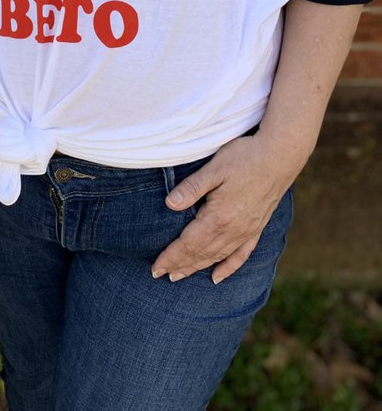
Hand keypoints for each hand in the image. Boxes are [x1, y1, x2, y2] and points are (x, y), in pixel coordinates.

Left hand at [150, 134, 295, 284]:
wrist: (279, 158)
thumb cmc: (244, 159)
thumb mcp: (214, 169)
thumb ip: (191, 188)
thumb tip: (169, 204)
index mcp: (218, 218)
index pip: (188, 244)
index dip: (171, 257)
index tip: (156, 268)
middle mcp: (233, 231)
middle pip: (201, 254)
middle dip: (179, 265)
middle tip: (160, 274)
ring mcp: (246, 232)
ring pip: (217, 256)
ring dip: (197, 267)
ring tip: (180, 276)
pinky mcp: (256, 228)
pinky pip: (240, 255)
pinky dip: (228, 268)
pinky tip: (218, 277)